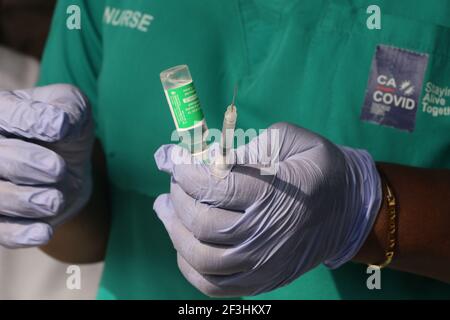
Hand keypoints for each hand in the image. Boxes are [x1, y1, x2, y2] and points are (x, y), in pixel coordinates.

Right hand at [0, 84, 93, 247]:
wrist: (70, 166)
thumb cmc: (66, 130)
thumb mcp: (74, 109)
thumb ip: (67, 108)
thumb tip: (56, 123)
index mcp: (0, 112)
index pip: (3, 114)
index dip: (25, 121)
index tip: (58, 128)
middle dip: (22, 164)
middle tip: (58, 169)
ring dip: (23, 200)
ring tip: (55, 200)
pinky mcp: (0, 218)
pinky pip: (0, 232)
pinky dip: (19, 234)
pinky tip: (44, 232)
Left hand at [154, 122, 381, 296]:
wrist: (348, 212)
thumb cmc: (318, 169)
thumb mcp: (292, 140)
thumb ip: (248, 146)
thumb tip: (203, 158)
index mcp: (276, 195)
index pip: (216, 187)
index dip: (186, 172)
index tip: (177, 161)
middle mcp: (267, 236)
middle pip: (203, 224)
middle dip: (178, 198)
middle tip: (174, 182)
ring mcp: (263, 265)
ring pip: (201, 259)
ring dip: (174, 231)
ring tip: (166, 209)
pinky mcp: (262, 281)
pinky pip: (213, 286)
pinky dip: (189, 267)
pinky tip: (183, 244)